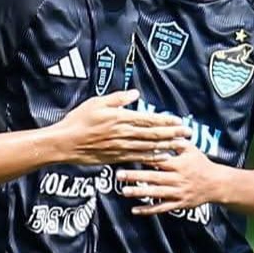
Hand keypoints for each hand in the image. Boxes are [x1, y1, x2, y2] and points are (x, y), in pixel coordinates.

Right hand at [51, 90, 190, 164]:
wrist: (64, 143)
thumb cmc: (78, 121)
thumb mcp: (96, 102)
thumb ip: (117, 98)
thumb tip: (135, 94)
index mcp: (120, 118)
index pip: (148, 119)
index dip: (166, 121)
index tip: (179, 121)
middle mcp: (123, 134)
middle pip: (153, 134)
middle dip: (173, 134)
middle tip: (188, 134)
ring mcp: (120, 147)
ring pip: (148, 147)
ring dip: (167, 146)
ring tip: (181, 146)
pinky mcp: (115, 158)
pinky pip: (137, 158)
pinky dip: (151, 158)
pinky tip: (162, 157)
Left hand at [117, 139, 223, 213]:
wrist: (216, 184)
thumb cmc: (201, 164)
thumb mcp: (191, 150)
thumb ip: (176, 141)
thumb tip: (164, 129)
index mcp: (178, 164)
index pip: (158, 160)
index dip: (144, 159)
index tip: (129, 156)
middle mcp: (177, 179)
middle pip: (153, 177)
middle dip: (135, 176)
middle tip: (119, 175)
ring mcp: (177, 193)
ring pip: (155, 193)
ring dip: (139, 193)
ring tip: (124, 191)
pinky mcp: (178, 204)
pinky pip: (161, 208)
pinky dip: (148, 210)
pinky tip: (134, 210)